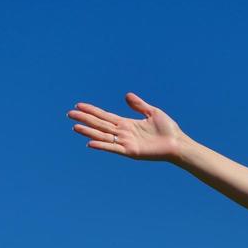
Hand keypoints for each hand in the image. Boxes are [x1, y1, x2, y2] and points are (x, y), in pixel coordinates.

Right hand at [66, 92, 187, 161]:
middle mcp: (124, 133)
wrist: (178, 143)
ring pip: (103, 136)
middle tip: (69, 113)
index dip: (92, 111)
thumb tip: (126, 95)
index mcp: (127, 124)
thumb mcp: (152, 112)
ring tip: (75, 126)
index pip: (105, 116)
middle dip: (85, 118)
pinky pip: (113, 148)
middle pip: (100, 124)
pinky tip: (90, 143)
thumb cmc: (168, 129)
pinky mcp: (131, 151)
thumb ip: (139, 105)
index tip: (78, 105)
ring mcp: (126, 142)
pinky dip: (102, 145)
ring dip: (89, 132)